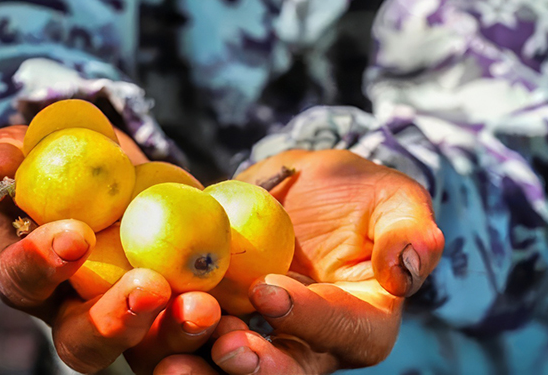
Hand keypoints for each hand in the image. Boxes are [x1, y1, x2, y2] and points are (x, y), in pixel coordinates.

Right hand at [0, 125, 220, 373]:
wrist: (137, 176)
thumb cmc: (78, 159)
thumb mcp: (45, 144)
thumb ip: (12, 151)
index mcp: (33, 273)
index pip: (23, 280)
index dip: (41, 263)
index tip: (75, 235)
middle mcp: (75, 312)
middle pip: (80, 342)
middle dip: (111, 321)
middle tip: (148, 288)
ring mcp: (131, 326)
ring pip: (143, 353)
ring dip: (172, 334)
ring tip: (203, 308)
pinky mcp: (178, 322)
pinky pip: (195, 341)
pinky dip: (214, 331)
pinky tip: (237, 312)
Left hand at [157, 149, 444, 373]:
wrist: (299, 189)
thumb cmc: (355, 194)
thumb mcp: (393, 200)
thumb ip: (409, 232)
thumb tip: (407, 269)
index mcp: (359, 325)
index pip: (338, 331)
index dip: (305, 317)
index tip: (270, 290)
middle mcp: (308, 347)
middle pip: (283, 372)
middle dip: (252, 366)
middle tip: (222, 346)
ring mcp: (258, 339)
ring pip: (229, 368)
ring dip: (199, 365)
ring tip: (168, 357)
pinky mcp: (214, 323)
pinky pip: (187, 340)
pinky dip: (163, 338)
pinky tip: (138, 324)